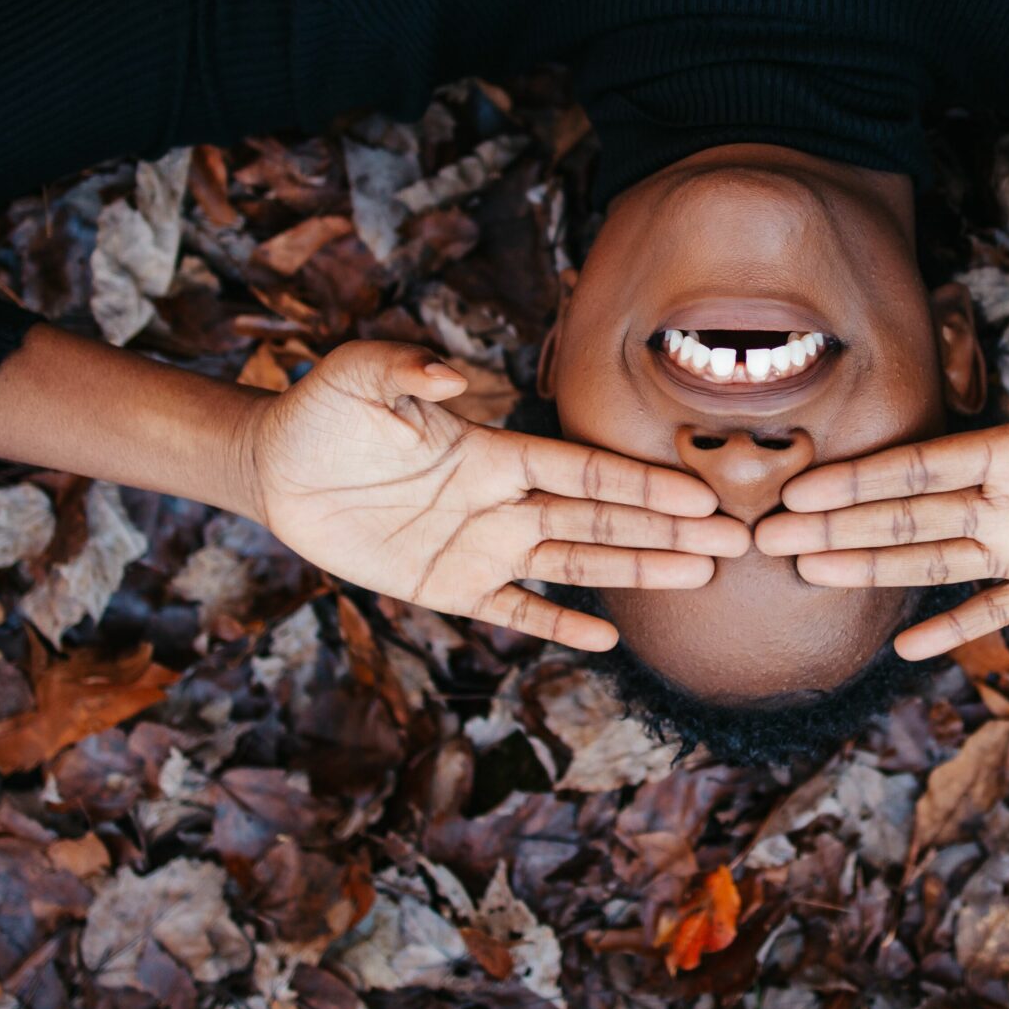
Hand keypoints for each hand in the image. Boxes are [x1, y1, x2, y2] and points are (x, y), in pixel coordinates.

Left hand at [238, 341, 736, 650]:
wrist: (276, 467)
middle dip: (665, 530)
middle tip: (732, 542)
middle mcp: (501, 502)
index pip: (581, 471)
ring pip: (574, 563)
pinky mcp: (446, 588)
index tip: (697, 493)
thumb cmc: (323, 411)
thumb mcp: (360, 374)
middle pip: (599, 520)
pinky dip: (558, 626)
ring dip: (636, 570)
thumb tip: (460, 380)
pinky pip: (514, 611)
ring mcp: (479, 548)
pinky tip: (607, 639)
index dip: (639, 484)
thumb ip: (409, 368)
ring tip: (698, 576)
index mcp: (493, 451)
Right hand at [753, 369, 1008, 658]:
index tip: (804, 488)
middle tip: (769, 539)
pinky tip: (908, 645)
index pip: (927, 466)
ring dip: (873, 566)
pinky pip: (997, 609)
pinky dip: (955, 628)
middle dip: (839, 526)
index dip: (865, 478)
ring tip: (811, 574)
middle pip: (908, 514)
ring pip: (934, 558)